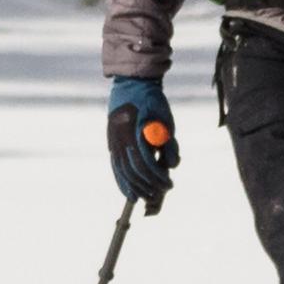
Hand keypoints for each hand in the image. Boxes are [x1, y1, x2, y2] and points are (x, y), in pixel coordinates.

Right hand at [105, 77, 178, 212]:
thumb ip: (169, 144)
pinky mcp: (111, 142)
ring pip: (122, 171)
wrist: (131, 84)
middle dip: (148, 185)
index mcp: (134, 129)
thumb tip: (172, 166)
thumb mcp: (166, 120)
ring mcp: (113, 140)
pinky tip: (129, 193)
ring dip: (135, 188)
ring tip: (146, 198)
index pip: (145, 162)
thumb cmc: (153, 102)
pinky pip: (115, 166)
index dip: (157, 176)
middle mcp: (120, 137)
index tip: (169, 184)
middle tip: (161, 194)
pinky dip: (122, 181)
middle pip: (133, 170)